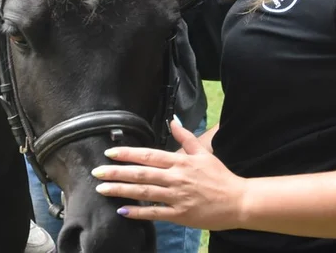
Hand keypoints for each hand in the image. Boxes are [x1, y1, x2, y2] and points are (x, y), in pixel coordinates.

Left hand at [91, 119, 248, 230]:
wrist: (238, 201)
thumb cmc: (220, 176)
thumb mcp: (203, 153)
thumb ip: (185, 137)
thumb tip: (172, 121)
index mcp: (180, 162)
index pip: (148, 155)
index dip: (128, 154)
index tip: (110, 153)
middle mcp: (176, 178)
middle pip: (141, 173)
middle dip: (116, 172)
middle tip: (96, 171)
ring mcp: (177, 197)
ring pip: (144, 192)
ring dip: (121, 190)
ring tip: (102, 188)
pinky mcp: (180, 214)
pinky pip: (155, 213)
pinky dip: (138, 212)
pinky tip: (123, 211)